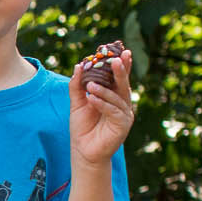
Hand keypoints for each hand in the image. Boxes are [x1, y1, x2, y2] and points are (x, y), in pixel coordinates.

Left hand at [69, 48, 135, 166]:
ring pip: (117, 97)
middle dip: (121, 70)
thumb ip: (77, 86)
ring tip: (90, 85)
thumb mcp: (77, 104)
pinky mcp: (122, 125)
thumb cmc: (82, 128)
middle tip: (117, 58)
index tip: (121, 49)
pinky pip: (113, 111)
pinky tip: (92, 99)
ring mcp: (124, 114)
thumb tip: (78, 65)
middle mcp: (122, 103)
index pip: (118, 77)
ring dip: (104, 90)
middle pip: (123, 84)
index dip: (122, 64)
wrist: (83, 151)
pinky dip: (102, 104)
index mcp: (114, 96)